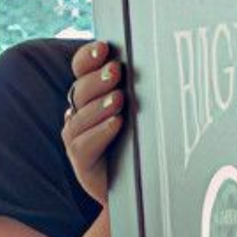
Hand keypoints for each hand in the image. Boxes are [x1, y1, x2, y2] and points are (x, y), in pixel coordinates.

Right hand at [62, 41, 126, 205]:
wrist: (138, 189)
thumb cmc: (141, 146)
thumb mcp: (141, 115)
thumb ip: (140, 92)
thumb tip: (160, 63)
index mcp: (90, 96)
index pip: (81, 70)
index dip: (88, 57)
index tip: (104, 47)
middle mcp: (78, 113)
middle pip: (80, 90)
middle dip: (97, 79)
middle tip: (116, 71)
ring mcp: (76, 137)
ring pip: (81, 116)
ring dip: (100, 105)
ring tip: (119, 98)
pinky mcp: (80, 161)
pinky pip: (84, 144)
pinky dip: (101, 132)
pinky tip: (116, 123)